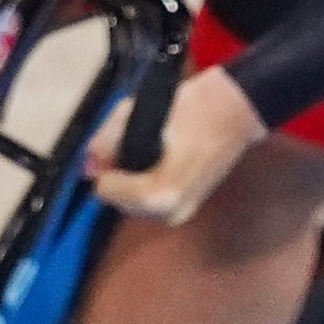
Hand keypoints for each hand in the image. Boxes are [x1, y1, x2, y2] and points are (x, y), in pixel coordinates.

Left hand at [85, 64, 265, 225]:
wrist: (234, 112)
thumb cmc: (190, 109)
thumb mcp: (134, 115)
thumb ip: (104, 143)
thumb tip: (88, 165)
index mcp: (157, 195)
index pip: (104, 188)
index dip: (106, 161)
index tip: (123, 141)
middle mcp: (168, 214)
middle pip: (116, 198)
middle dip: (119, 171)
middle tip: (138, 140)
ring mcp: (179, 214)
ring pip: (131, 201)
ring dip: (131, 177)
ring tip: (153, 147)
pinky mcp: (186, 209)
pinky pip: (148, 200)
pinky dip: (146, 181)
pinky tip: (162, 158)